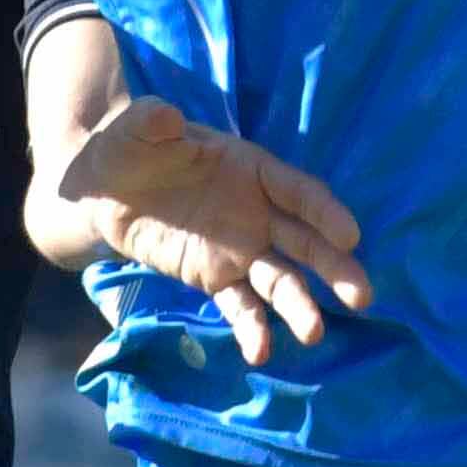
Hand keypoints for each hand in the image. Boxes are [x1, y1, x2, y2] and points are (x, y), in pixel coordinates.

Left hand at [60, 96, 372, 363]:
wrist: (104, 188)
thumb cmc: (132, 147)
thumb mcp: (137, 128)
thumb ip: (153, 121)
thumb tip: (164, 115)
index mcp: (252, 170)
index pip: (298, 192)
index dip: (325, 212)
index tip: (351, 235)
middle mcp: (258, 212)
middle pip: (305, 241)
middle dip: (333, 267)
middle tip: (362, 295)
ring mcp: (240, 249)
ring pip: (280, 280)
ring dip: (299, 305)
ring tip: (315, 333)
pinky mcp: (215, 278)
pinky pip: (240, 305)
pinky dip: (252, 328)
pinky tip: (260, 352)